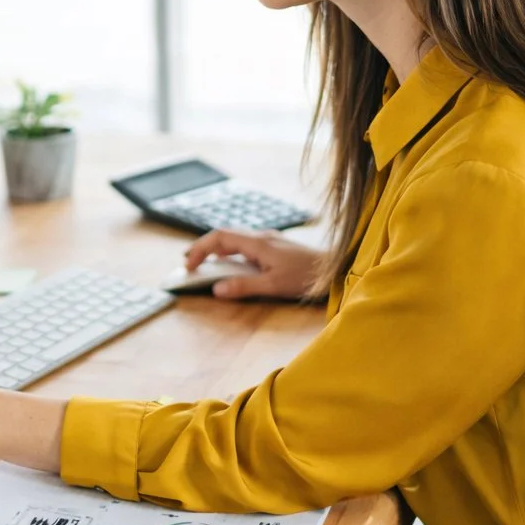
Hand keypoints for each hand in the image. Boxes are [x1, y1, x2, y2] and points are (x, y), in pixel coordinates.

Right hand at [182, 228, 324, 299]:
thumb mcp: (273, 286)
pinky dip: (231, 253)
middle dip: (204, 247)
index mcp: (257, 243)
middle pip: (224, 235)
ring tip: (206, 264)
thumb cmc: (306, 277)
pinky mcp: (276, 247)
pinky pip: (246, 245)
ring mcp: (269, 240)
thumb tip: (217, 289)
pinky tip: (232, 265)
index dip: (200, 249)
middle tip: (189, 263)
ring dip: (217, 250)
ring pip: (235, 239)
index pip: (219, 238)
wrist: (336, 269)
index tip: (189, 266)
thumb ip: (244, 286)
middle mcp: (261, 237)